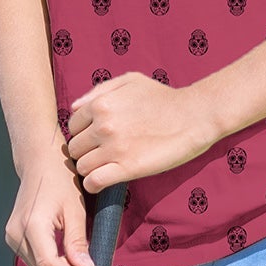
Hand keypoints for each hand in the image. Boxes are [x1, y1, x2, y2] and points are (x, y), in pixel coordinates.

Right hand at [6, 153, 97, 265]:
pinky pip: (32, 260)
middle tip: (86, 264)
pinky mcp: (12, 236)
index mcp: (32, 225)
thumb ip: (77, 242)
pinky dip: (49, 261)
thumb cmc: (58, 178)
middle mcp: (17, 232)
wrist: (39, 161)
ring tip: (75, 255)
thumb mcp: (75, 210)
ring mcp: (12, 235)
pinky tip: (61, 250)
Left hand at [65, 73, 218, 190]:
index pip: (72, 126)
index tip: (93, 139)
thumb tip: (75, 107)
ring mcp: (114, 148)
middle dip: (84, 151)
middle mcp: (103, 126)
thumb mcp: (129, 81)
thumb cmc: (162, 97)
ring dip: (89, 169)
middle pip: (75, 148)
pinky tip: (101, 181)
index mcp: (100, 104)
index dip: (82, 133)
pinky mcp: (128, 169)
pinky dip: (93, 184)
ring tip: (102, 167)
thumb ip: (98, 91)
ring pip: (82, 166)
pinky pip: (95, 182)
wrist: (193, 116)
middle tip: (98, 154)